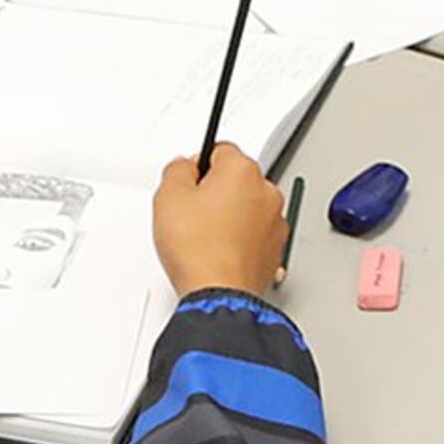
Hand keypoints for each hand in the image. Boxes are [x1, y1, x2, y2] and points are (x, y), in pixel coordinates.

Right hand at [154, 144, 288, 296]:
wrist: (219, 292)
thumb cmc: (200, 249)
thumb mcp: (168, 195)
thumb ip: (177, 170)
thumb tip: (184, 168)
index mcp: (242, 170)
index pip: (220, 151)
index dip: (198, 168)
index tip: (188, 184)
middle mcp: (266, 192)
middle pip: (236, 179)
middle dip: (215, 192)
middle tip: (192, 214)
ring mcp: (274, 221)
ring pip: (247, 207)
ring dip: (229, 216)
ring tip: (205, 237)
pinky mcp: (275, 248)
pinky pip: (255, 233)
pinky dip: (240, 239)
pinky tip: (218, 251)